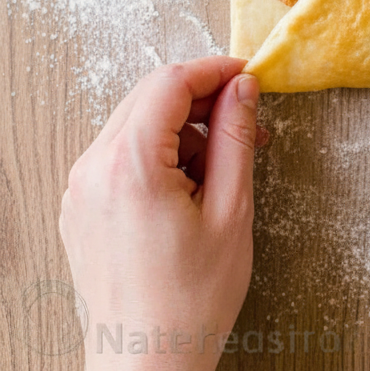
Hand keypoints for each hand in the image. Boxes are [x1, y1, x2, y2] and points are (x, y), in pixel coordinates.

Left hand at [60, 57, 265, 370]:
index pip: (170, 82)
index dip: (214, 71)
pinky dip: (156, 154)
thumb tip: (243, 89)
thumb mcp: (231, 210)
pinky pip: (120, 154)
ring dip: (180, 129)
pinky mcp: (80, 206)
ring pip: (135, 123)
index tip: (246, 76)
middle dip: (201, 99)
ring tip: (221, 167)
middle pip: (150, 96)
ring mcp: (80, 188)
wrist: (146, 366)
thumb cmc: (190, 302)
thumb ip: (235, 137)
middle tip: (245, 121)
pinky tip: (188, 185)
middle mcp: (93, 168)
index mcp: (129, 165)